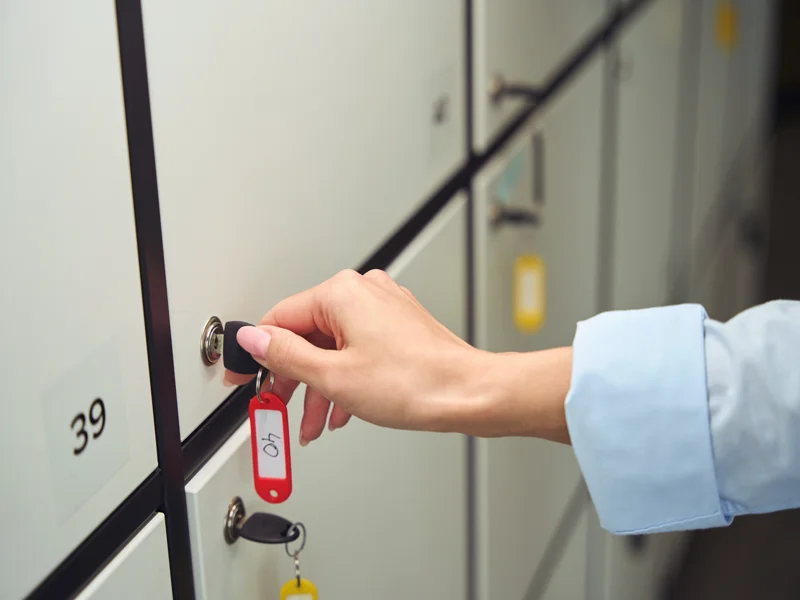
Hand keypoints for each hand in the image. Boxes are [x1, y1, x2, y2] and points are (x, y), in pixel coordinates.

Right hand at [225, 269, 486, 444]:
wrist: (468, 393)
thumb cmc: (415, 382)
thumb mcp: (333, 376)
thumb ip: (285, 356)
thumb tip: (254, 340)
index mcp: (342, 293)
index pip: (280, 318)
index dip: (258, 354)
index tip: (245, 377)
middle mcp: (363, 292)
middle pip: (307, 335)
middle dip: (293, 379)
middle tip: (278, 408)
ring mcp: (383, 308)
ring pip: (332, 347)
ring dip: (319, 386)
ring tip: (313, 423)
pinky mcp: (397, 326)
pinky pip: (356, 349)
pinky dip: (344, 378)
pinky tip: (340, 410)